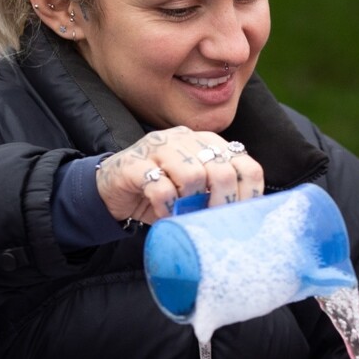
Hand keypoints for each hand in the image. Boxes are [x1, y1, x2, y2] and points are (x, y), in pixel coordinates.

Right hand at [93, 127, 266, 224]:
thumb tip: (247, 217)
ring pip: (192, 175)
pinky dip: (167, 207)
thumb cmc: (161, 193)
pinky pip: (160, 187)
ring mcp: (158, 147)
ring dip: (191, 203)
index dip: (248, 194)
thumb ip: (218, 192)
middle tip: (211, 220)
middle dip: (221, 202)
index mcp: (207, 142)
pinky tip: (165, 213)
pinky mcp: (134, 164)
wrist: (110, 190)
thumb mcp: (196, 191)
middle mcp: (185, 138)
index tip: (239, 216)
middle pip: (221, 170)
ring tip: (184, 213)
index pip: (245, 164)